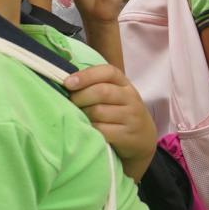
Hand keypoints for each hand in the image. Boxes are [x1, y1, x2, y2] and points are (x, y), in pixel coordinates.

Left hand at [64, 63, 157, 180]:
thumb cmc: (119, 112)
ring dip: (83, 114)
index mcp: (124, 84)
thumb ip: (96, 85)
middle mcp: (131, 98)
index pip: (108, 72)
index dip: (87, 75)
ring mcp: (131, 117)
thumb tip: (66, 82)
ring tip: (79, 116)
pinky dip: (89, 129)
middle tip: (71, 103)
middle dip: (80, 97)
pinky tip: (87, 129)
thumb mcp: (114, 95)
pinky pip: (101, 130)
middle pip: (101, 92)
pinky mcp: (127, 135)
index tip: (68, 83)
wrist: (143, 138)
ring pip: (98, 112)